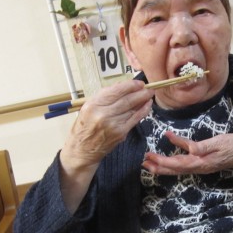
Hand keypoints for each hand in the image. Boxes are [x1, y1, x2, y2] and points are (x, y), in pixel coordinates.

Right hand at [59, 80, 153, 211]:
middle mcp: (103, 114)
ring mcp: (113, 124)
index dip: (129, 86)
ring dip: (143, 100)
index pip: (115, 91)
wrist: (82, 150)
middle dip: (140, 92)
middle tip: (149, 88)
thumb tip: (122, 86)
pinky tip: (147, 105)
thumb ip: (104, 97)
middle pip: (126, 100)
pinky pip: (135, 119)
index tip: (138, 83)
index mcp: (93, 105)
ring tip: (149, 94)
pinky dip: (143, 111)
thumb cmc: (84, 127)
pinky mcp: (121, 133)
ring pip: (132, 109)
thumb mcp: (87, 108)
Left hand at [142, 131, 232, 174]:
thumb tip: (189, 149)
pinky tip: (166, 158)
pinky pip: (183, 165)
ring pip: (177, 169)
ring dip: (162, 167)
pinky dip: (172, 163)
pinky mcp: (201, 163)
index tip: (151, 157)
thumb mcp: (219, 143)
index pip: (178, 163)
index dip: (163, 160)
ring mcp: (200, 166)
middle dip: (158, 167)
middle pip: (174, 169)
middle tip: (143, 162)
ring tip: (149, 164)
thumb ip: (204, 146)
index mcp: (201, 161)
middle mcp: (198, 167)